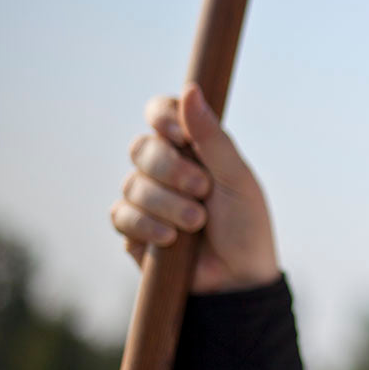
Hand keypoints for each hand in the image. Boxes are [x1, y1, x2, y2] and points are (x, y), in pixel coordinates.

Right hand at [111, 83, 279, 293]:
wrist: (239, 280)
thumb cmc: (246, 225)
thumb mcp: (236, 178)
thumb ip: (212, 137)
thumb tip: (190, 90)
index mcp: (195, 147)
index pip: (161, 113)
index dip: (163, 117)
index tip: (178, 132)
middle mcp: (168, 168)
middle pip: (142, 148)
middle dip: (170, 169)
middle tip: (202, 189)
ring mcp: (149, 198)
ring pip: (132, 183)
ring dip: (167, 203)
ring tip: (198, 222)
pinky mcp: (135, 229)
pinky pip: (122, 215)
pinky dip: (147, 225)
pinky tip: (171, 239)